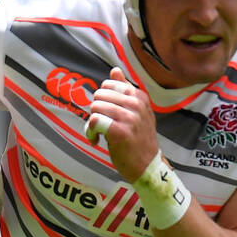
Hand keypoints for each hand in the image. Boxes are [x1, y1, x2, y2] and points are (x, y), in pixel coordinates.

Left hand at [84, 67, 158, 183]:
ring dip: (91, 123)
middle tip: (100, 126)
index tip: (106, 115)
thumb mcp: (136, 112)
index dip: (102, 100)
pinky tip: (96, 141)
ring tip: (98, 135)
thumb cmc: (138, 140)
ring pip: (95, 107)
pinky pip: (94, 121)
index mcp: (139, 97)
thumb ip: (125, 90)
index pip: (109, 84)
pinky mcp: (121, 132)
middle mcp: (136, 104)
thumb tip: (115, 70)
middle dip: (95, 111)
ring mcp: (130, 118)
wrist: (147, 166)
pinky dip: (90, 132)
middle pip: (99, 95)